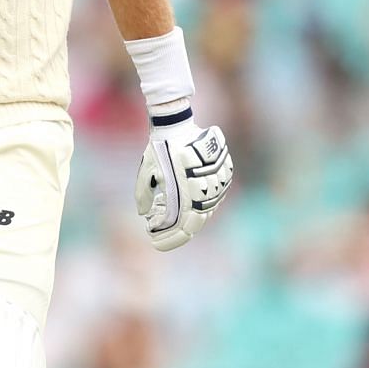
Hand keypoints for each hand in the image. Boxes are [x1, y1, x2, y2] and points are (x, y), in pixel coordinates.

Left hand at [135, 121, 232, 251]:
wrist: (177, 124)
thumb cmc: (159, 149)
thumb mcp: (147, 171)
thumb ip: (144, 194)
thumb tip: (144, 214)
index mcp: (184, 189)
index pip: (181, 225)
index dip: (169, 238)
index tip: (156, 243)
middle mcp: (204, 187)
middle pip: (196, 223)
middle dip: (178, 234)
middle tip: (163, 238)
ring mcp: (217, 181)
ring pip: (207, 210)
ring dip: (190, 220)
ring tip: (174, 223)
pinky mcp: (224, 173)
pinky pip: (215, 197)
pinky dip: (202, 206)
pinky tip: (190, 208)